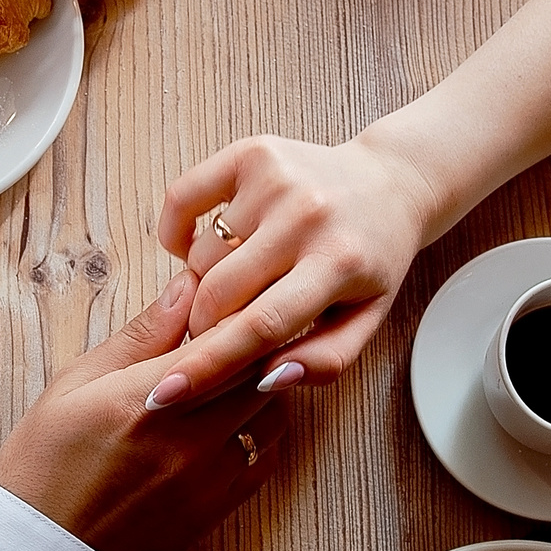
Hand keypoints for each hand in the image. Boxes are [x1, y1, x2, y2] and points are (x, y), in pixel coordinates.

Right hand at [0, 272, 288, 550]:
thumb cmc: (47, 464)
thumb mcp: (76, 384)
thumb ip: (140, 335)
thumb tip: (185, 290)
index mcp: (147, 399)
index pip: (228, 337)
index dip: (239, 310)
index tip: (232, 299)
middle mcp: (187, 437)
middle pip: (260, 371)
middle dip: (257, 344)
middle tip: (244, 329)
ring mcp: (209, 476)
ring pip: (274, 413)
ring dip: (264, 387)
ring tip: (238, 375)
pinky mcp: (219, 506)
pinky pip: (267, 457)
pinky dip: (262, 430)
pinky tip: (237, 419)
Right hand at [143, 131, 439, 407]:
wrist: (389, 184)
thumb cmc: (371, 263)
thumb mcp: (365, 320)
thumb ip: (324, 361)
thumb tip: (267, 380)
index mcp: (340, 263)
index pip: (261, 325)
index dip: (206, 366)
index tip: (161, 397)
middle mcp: (306, 214)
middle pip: (219, 293)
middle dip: (204, 327)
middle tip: (218, 333)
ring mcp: (276, 178)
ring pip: (200, 256)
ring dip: (204, 282)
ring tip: (238, 282)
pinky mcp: (250, 152)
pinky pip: (181, 198)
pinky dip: (177, 232)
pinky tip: (197, 247)